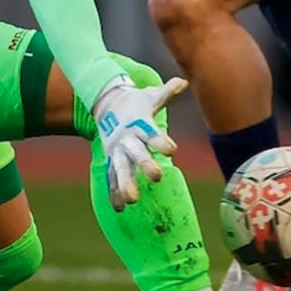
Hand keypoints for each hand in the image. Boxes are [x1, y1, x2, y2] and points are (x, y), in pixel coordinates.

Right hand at [92, 75, 187, 210]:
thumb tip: (183, 82)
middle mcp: (127, 137)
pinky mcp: (111, 158)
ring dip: (126, 183)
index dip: (161, 140)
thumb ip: (167, 92)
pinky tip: (119, 208)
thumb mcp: (150, 96)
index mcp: (139, 123)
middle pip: (136, 152)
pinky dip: (114, 192)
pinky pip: (111, 177)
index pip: (151, 132)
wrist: (107, 103)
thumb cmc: (137, 102)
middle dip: (144, 164)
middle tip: (157, 176)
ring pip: (121, 168)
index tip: (171, 149)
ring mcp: (117, 150)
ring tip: (133, 200)